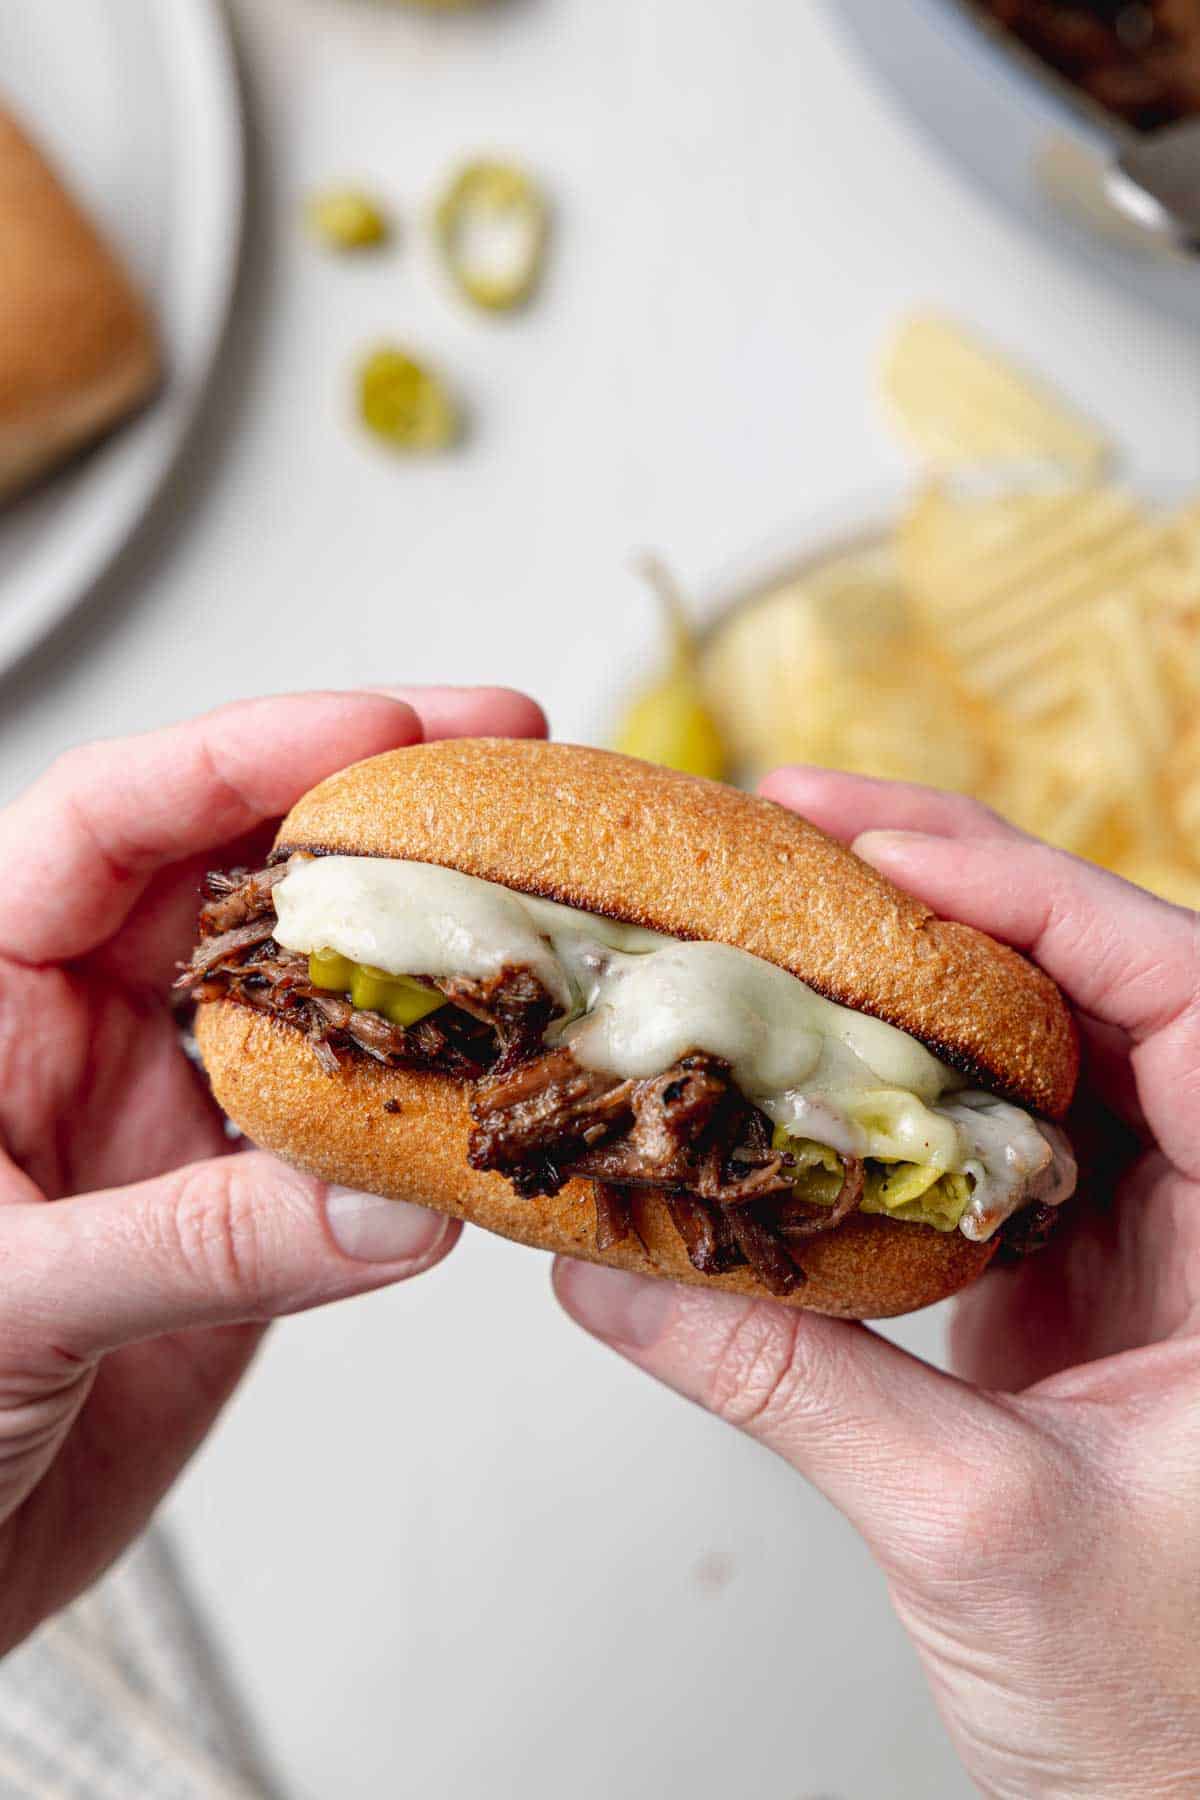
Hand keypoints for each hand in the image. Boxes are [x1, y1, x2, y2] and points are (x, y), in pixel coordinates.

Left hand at [0, 684, 544, 1656]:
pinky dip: (423, 1103)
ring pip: (311, 987)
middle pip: (236, 871)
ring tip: (529, 907)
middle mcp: (81, 1026)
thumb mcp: (9, 1303)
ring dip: (412, 951)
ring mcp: (168, 1105)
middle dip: (368, 810)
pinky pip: (349, 1120)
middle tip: (501, 767)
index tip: (382, 727)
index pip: (110, 821)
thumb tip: (389, 1201)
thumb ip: (199, 1240)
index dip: (246, 754)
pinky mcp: (239, 1196)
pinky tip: (492, 1084)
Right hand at [555, 770, 1199, 1798]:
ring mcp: (1158, 1243)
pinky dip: (896, 1094)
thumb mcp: (976, 1527)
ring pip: (1042, 1055)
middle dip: (949, 901)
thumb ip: (787, 1380)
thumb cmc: (1176, 1720)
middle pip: (1100, 991)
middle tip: (794, 840)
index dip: (1031, 894)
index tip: (874, 842)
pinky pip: (994, 1143)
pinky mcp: (1087, 1282)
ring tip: (782, 920)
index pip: (1185, 991)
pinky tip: (805, 1066)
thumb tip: (609, 1276)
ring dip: (913, 985)